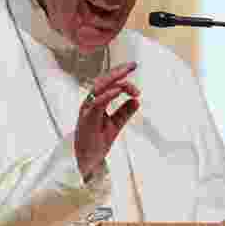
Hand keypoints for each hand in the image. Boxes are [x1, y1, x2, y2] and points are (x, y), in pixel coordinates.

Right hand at [75, 62, 140, 180]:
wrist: (87, 160)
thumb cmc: (97, 141)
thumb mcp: (115, 124)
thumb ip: (124, 112)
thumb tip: (136, 101)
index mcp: (96, 102)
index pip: (108, 82)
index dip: (120, 74)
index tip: (134, 68)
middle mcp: (90, 102)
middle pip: (103, 80)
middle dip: (118, 71)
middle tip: (133, 65)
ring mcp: (87, 109)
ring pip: (99, 88)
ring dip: (114, 81)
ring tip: (127, 78)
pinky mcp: (87, 119)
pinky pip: (97, 103)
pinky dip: (107, 95)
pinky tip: (118, 91)